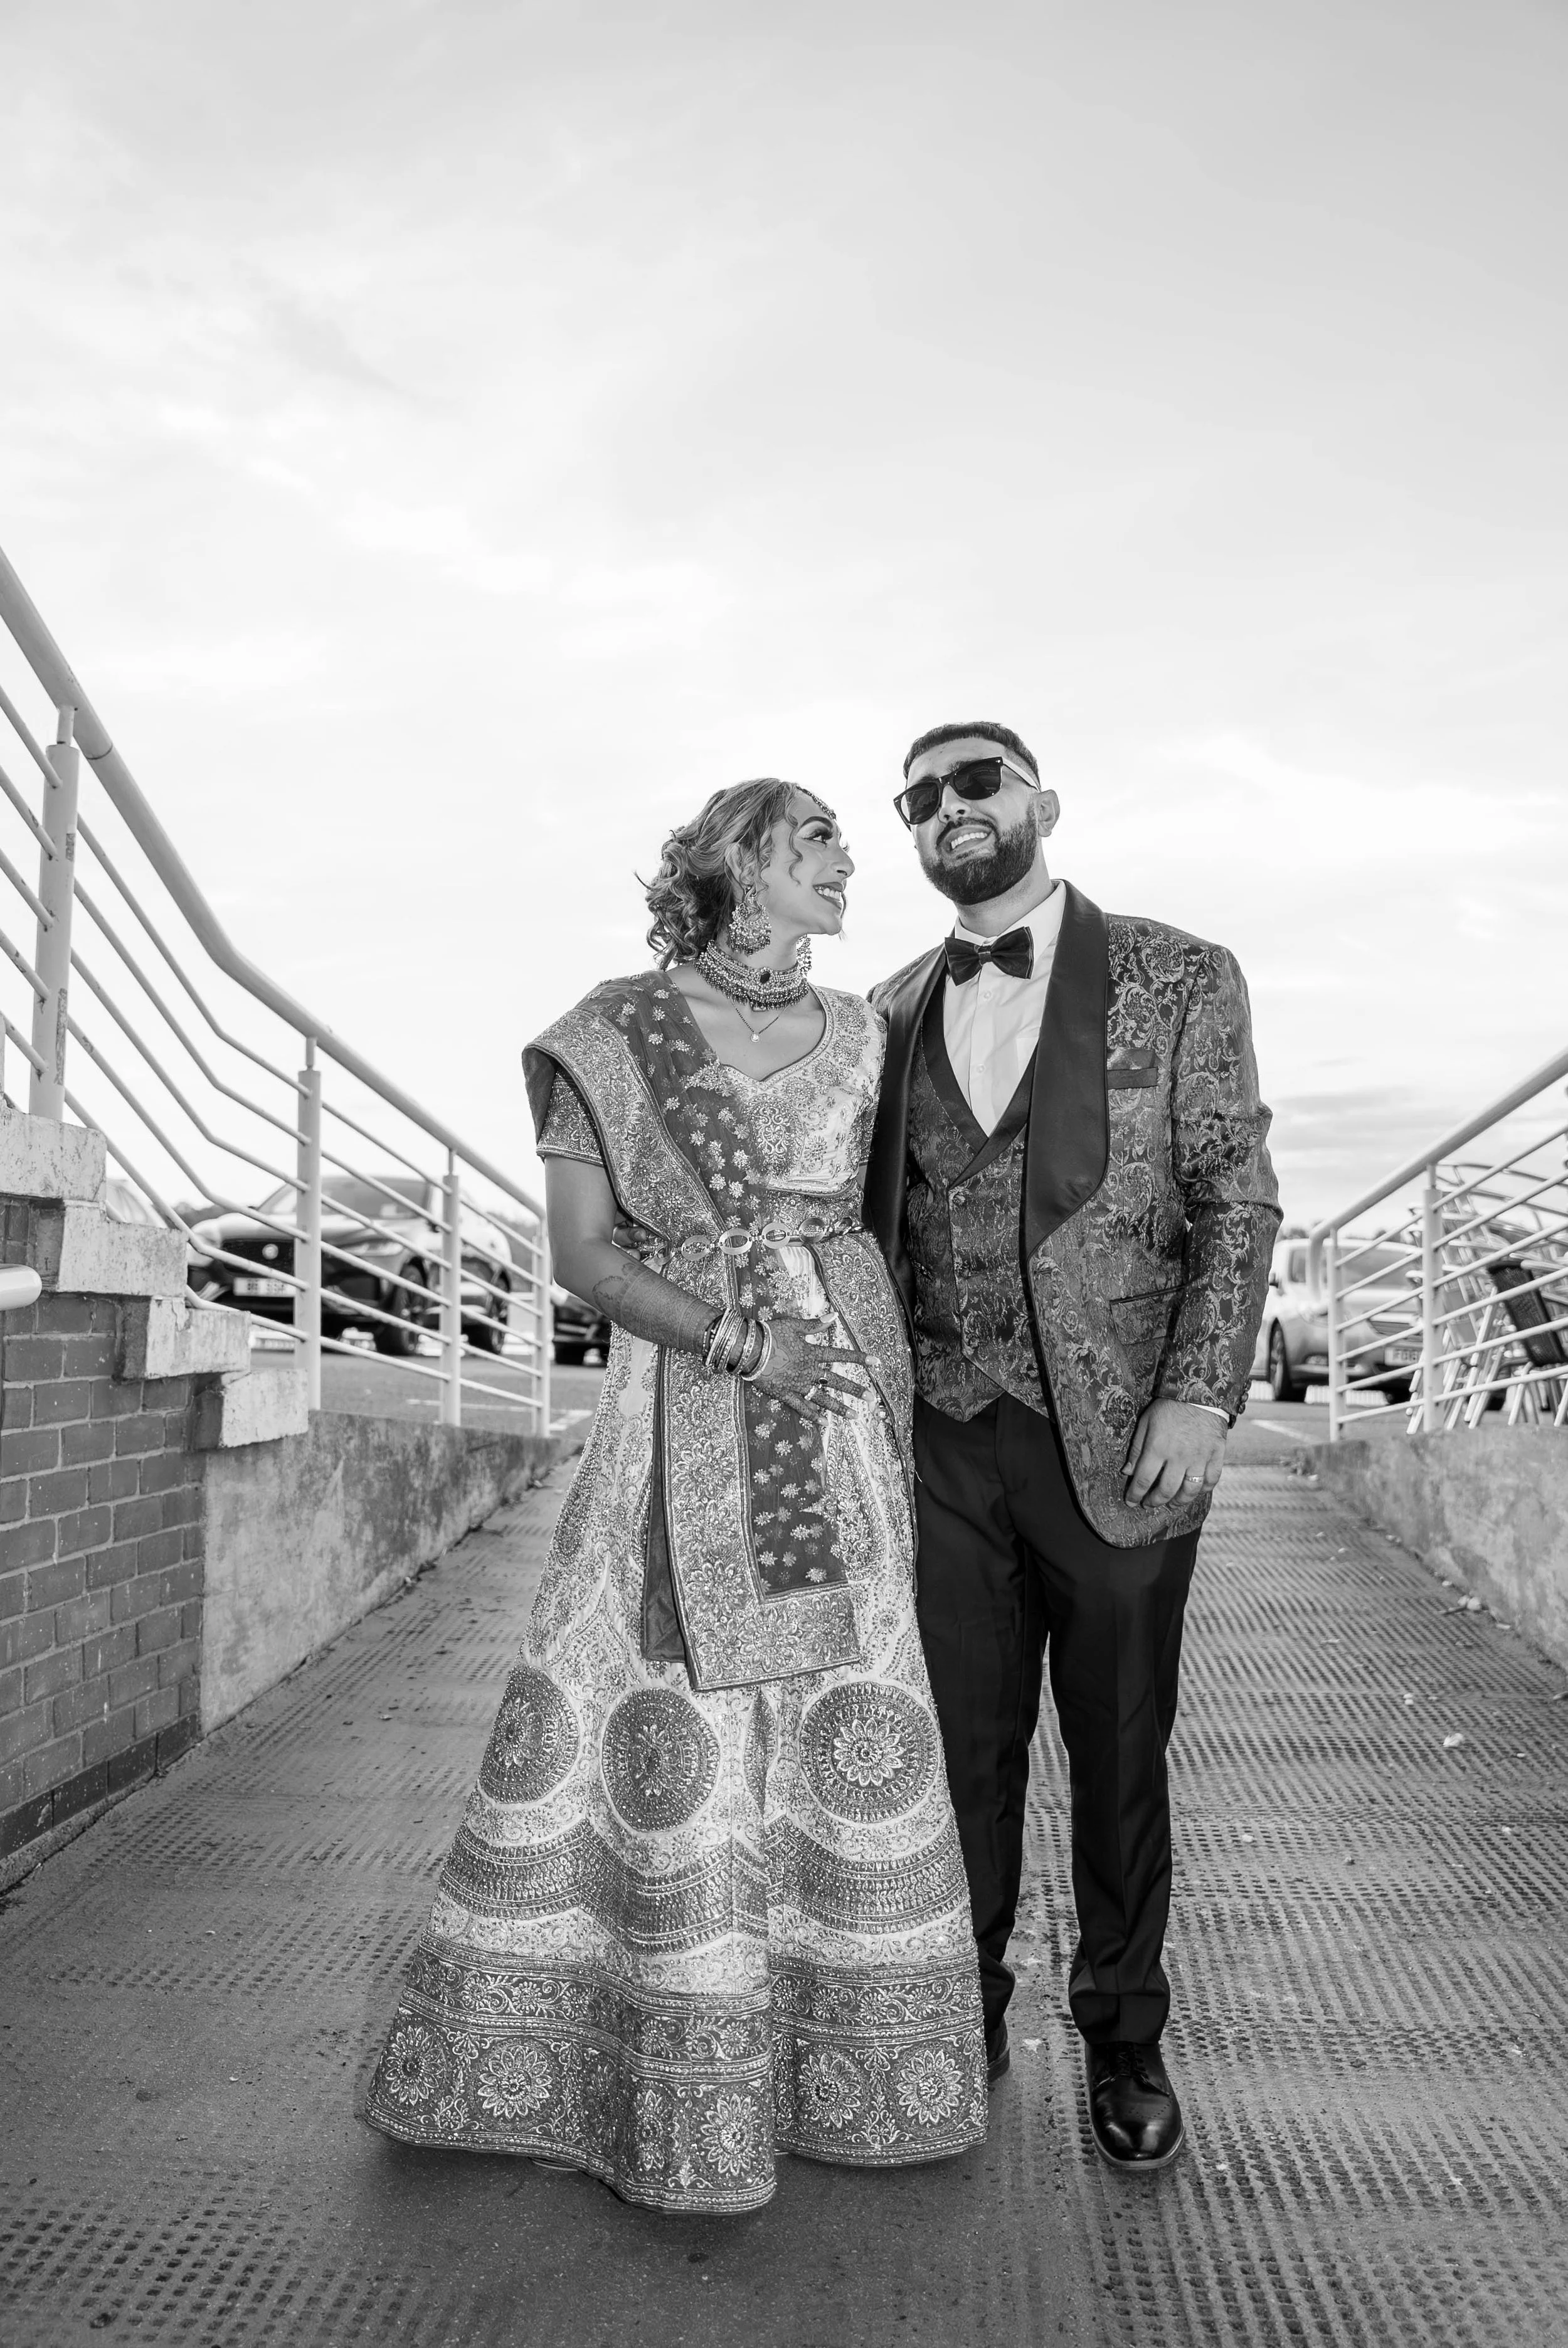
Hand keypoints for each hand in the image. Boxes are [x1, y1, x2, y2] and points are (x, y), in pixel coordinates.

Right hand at [751, 1314, 870, 1423]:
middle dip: (856, 1390)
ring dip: (840, 1408)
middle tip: (872, 1399)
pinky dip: (814, 1416)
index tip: (876, 1362)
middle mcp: (809, 1371)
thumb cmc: (769, 1334)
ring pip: (823, 1399)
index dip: (860, 1358)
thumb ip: (815, 1324)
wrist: (748, 1349)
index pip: (841, 1355)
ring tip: (855, 1416)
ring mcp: (798, 1385)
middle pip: (837, 1382)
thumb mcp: (793, 1325)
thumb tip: (834, 1316)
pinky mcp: (785, 1394)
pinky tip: (825, 1424)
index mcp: (812, 1353)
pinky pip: (802, 1408)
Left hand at [1122, 1399, 1226, 1509]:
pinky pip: (1211, 1480)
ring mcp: (1200, 1457)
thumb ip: (1136, 1449)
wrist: (1201, 1392)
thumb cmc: (1169, 1407)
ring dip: (1178, 1502)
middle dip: (1155, 1501)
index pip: (1143, 1480)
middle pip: (1166, 1490)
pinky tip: (1194, 1492)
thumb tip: (1127, 1472)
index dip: (1135, 1495)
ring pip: (1190, 1491)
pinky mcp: (1216, 1455)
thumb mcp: (1146, 1423)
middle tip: (1149, 1504)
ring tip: (1171, 1504)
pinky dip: (1203, 1490)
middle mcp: (1179, 1457)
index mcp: (1158, 1448)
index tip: (1131, 1502)